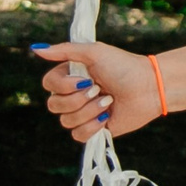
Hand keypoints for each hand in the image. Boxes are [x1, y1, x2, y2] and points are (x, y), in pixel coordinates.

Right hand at [33, 41, 161, 142]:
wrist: (149, 87)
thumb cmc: (124, 66)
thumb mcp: (95, 52)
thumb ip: (65, 50)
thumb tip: (35, 49)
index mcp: (71, 76)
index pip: (48, 85)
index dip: (64, 86)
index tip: (85, 79)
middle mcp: (74, 95)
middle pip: (54, 106)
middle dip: (79, 99)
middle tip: (100, 89)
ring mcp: (83, 113)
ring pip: (66, 121)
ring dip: (90, 111)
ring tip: (109, 101)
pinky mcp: (93, 129)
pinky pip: (77, 135)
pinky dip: (92, 126)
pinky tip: (107, 117)